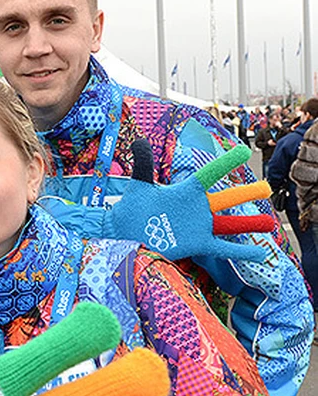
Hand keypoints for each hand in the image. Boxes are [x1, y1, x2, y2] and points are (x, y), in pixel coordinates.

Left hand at [103, 139, 273, 261]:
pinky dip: (242, 251)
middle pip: (226, 199)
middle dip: (246, 194)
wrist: (126, 233)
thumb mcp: (139, 185)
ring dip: (249, 224)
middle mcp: (197, 208)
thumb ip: (143, 164)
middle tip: (267, 188)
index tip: (244, 151)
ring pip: (230, 224)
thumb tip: (139, 141)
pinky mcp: (197, 243)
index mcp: (186, 191)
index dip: (226, 163)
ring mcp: (199, 226)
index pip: (210, 174)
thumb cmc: (132, 208)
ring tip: (270, 223)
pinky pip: (224, 248)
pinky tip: (261, 254)